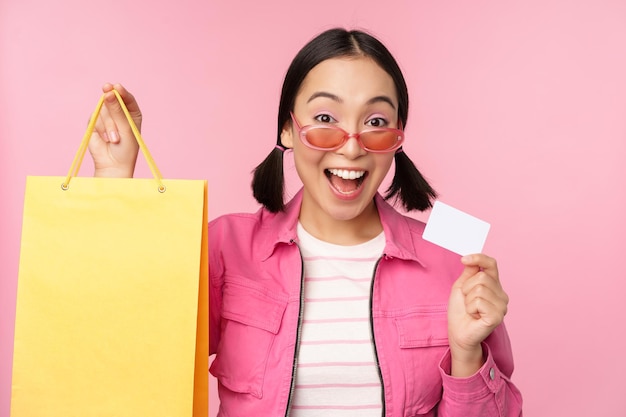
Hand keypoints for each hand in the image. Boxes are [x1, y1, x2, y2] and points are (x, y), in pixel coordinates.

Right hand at [88, 83, 140, 177]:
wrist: (113, 164)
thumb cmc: (126, 148)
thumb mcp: (125, 128)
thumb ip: (117, 110)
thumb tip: (108, 93)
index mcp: (131, 114)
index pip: (127, 98)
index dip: (121, 92)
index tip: (116, 87)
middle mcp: (118, 113)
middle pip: (112, 100)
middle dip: (113, 107)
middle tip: (112, 110)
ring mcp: (106, 117)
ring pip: (103, 109)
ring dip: (109, 125)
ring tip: (114, 139)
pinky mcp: (95, 123)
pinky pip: (95, 117)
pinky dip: (101, 128)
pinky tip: (105, 139)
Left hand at [447, 254, 508, 376]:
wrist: (458, 332)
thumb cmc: (460, 311)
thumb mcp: (461, 286)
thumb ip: (469, 272)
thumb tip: (472, 258)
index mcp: (493, 285)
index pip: (491, 264)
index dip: (479, 258)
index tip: (464, 259)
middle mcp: (501, 294)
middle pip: (482, 277)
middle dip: (467, 288)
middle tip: (467, 301)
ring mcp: (501, 306)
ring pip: (480, 289)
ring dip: (468, 299)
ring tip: (471, 309)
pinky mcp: (497, 316)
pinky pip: (479, 301)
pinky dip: (471, 308)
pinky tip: (474, 315)